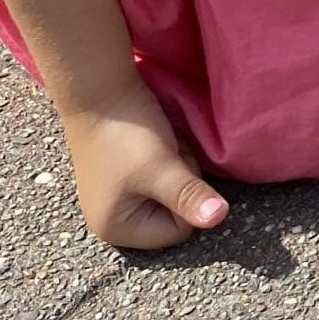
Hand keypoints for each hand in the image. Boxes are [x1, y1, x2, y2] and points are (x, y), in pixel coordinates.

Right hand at [60, 80, 229, 249]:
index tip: (169, 166)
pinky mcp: (126, 178)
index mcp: (116, 230)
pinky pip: (162, 178)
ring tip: (159, 146)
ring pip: (173, 193)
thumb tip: (219, 219)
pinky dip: (167, 161)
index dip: (185, 197)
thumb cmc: (126, 132)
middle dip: (181, 181)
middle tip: (164, 155)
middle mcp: (115, 220)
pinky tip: (155, 144)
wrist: (99, 89)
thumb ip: (189, 195)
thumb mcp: (161, 166)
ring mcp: (119, 199)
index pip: (179, 230)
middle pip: (176, 214)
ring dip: (176, 168)